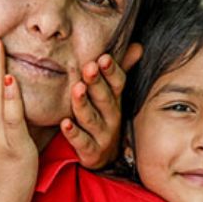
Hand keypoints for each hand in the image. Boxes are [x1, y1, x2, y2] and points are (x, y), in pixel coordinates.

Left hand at [60, 49, 133, 168]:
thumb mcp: (113, 95)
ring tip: (77, 89)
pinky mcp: (91, 152)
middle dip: (96, 82)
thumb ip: (119, 71)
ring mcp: (103, 135)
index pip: (118, 83)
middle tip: (88, 67)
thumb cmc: (104, 117)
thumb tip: (138, 46)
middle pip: (104, 98)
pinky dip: (73, 133)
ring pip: (91, 118)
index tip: (103, 57)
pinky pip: (82, 142)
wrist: (104, 155)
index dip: (112, 71)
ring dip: (83, 104)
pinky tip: (64, 123)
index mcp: (116, 100)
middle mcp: (112, 117)